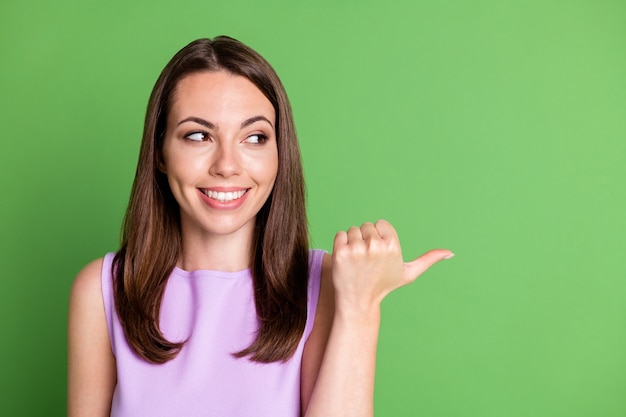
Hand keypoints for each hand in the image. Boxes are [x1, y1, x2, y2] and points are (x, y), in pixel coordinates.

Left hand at [331, 219, 452, 310]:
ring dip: (353, 242)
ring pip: (353, 230)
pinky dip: (340, 245)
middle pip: (366, 226)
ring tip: (357, 261)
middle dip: (366, 239)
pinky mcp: (339, 253)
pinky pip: (340, 235)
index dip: (379, 238)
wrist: (359, 302)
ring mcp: (356, 250)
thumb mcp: (408, 273)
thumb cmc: (384, 286)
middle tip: (367, 260)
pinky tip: (346, 260)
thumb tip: (451, 253)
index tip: (379, 255)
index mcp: (392, 245)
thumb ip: (428, 260)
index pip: (381, 224)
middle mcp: (375, 246)